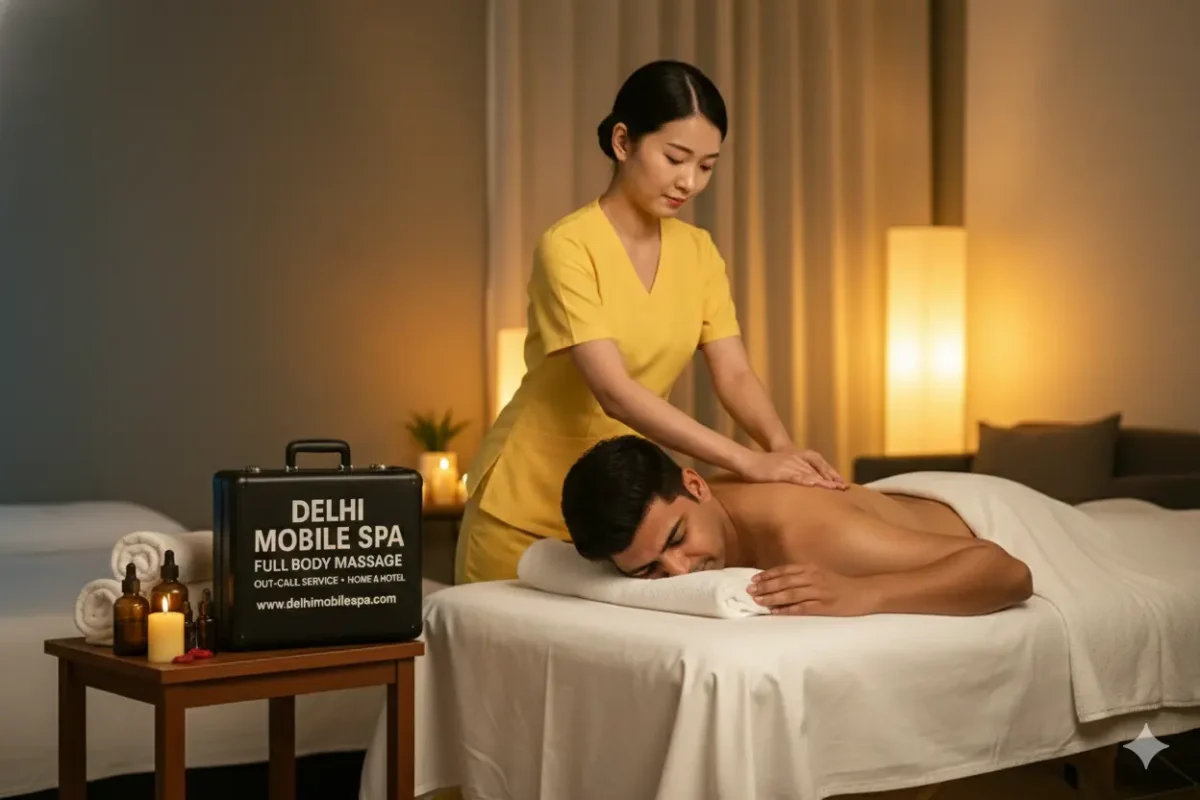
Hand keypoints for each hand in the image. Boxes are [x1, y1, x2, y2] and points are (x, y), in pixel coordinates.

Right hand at [736, 450, 846, 489]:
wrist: (748, 461)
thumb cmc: (762, 468)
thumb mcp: (780, 470)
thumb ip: (792, 477)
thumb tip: (802, 488)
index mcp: (796, 463)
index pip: (817, 470)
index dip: (830, 478)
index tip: (842, 486)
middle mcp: (795, 462)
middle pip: (816, 472)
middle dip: (831, 480)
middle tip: (844, 488)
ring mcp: (788, 466)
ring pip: (809, 474)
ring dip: (822, 482)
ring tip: (835, 488)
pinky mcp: (780, 472)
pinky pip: (795, 477)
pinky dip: (805, 481)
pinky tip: (813, 484)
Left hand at [747, 563, 875, 616]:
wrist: (865, 593)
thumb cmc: (841, 585)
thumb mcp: (821, 575)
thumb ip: (804, 576)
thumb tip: (782, 582)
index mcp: (812, 569)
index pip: (785, 570)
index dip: (768, 575)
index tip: (754, 579)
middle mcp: (813, 578)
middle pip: (784, 581)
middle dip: (765, 586)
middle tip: (749, 590)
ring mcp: (818, 592)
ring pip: (790, 594)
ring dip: (772, 598)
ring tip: (758, 601)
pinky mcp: (824, 606)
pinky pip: (802, 608)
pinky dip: (787, 610)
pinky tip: (775, 612)